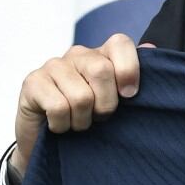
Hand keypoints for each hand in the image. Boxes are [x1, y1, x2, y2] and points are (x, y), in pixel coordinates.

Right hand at [10, 33, 147, 175]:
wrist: (48, 141)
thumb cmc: (88, 116)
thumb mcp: (115, 99)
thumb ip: (132, 75)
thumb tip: (151, 48)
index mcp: (102, 53)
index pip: (120, 43)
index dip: (129, 69)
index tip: (130, 95)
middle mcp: (78, 54)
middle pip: (102, 71)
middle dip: (106, 104)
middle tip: (99, 116)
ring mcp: (53, 65)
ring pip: (81, 96)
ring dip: (82, 120)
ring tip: (78, 122)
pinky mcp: (32, 82)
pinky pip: (58, 107)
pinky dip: (63, 125)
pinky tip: (59, 124)